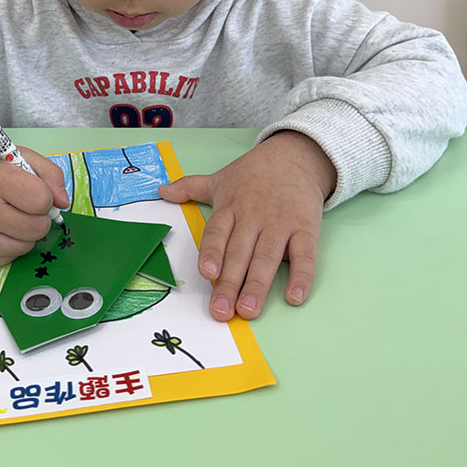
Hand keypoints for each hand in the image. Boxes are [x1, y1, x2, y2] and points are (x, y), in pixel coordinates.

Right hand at [0, 141, 69, 267]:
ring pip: (26, 247)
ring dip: (25, 233)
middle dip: (38, 217)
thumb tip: (63, 203)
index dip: (44, 196)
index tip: (32, 191)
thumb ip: (49, 174)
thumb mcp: (19, 156)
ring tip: (8, 215)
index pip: (41, 200)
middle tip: (22, 205)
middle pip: (37, 228)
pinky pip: (10, 259)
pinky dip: (10, 246)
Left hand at [158, 132, 335, 320]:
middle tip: (222, 310)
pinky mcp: (305, 229)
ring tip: (248, 310)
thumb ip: (190, 187)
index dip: (212, 252)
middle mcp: (254, 217)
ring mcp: (281, 224)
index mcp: (231, 207)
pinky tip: (295, 296)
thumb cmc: (253, 174)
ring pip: (267, 258)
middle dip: (229, 282)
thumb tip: (161, 191)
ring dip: (257, 285)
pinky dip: (301, 276)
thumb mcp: (220, 178)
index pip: (218, 233)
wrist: (294, 157)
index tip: (206, 273)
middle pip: (240, 253)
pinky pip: (304, 255)